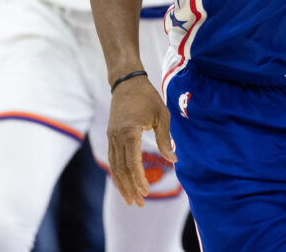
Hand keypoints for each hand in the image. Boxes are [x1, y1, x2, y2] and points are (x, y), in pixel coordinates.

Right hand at [107, 79, 176, 206]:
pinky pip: (113, 159)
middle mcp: (117, 137)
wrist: (126, 82)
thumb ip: (165, 139)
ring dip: (122, 184)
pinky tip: (124, 183)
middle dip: (130, 188)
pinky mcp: (111, 136)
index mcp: (129, 132)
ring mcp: (112, 137)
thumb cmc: (147, 97)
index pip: (132, 162)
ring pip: (114, 167)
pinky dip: (118, 173)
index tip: (146, 192)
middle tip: (139, 204)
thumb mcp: (161, 115)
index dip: (139, 179)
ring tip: (131, 200)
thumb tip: (174, 160)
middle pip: (121, 169)